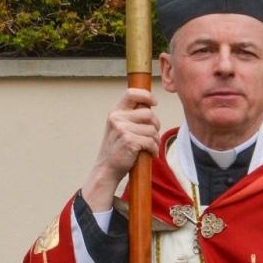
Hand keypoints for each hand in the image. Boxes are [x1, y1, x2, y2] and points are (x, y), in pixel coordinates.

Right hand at [81, 88, 159, 211]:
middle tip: (152, 135)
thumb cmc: (117, 149)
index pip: (131, 94)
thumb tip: (149, 105)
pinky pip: (151, 141)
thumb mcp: (119, 127)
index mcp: (115, 112)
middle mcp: (117, 118)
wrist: (107, 169)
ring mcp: (123, 129)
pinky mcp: (129, 141)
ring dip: (155, 140)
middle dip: (155, 125)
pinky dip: (154, 149)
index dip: (146, 95)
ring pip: (152, 129)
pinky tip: (150, 154)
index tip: (154, 102)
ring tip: (149, 147)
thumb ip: (131, 116)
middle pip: (148, 113)